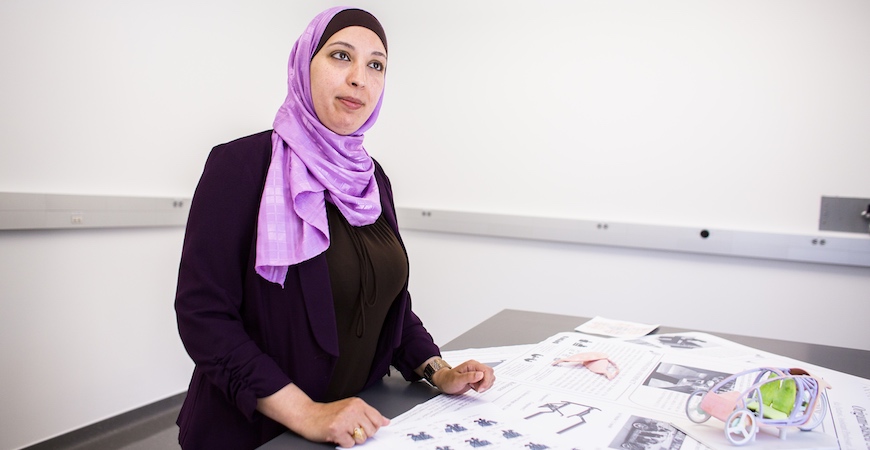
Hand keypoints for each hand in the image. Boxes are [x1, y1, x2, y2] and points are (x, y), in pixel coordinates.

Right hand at [257, 384, 389, 447]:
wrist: (307, 415)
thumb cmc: (328, 413)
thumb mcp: (350, 408)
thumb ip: (368, 414)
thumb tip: (386, 421)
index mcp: (358, 404)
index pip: (377, 419)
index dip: (372, 427)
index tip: (364, 427)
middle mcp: (353, 410)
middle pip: (371, 431)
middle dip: (362, 434)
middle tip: (350, 429)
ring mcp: (345, 420)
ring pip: (362, 438)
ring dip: (353, 439)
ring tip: (344, 432)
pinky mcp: (337, 430)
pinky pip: (350, 444)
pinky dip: (344, 443)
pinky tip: (337, 435)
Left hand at [432, 359, 494, 394]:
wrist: (444, 382)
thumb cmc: (448, 380)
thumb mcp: (457, 379)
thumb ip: (469, 377)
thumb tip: (481, 374)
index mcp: (472, 365)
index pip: (487, 370)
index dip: (486, 380)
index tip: (480, 389)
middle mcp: (476, 367)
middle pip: (490, 373)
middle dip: (487, 383)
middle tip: (478, 389)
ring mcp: (477, 373)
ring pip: (490, 378)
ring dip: (485, 385)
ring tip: (475, 388)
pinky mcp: (477, 379)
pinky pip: (486, 382)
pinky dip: (484, 387)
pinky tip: (475, 388)